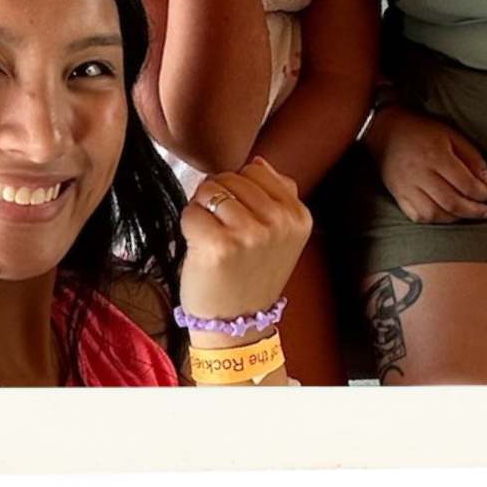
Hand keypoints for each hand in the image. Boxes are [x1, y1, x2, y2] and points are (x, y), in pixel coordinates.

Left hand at [178, 158, 311, 330]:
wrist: (237, 324)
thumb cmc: (251, 276)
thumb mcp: (281, 235)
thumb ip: (277, 194)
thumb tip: (258, 161)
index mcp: (298, 215)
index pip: (255, 170)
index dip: (237, 190)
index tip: (240, 218)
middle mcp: (279, 222)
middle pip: (230, 177)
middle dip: (218, 199)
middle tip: (223, 231)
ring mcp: (251, 233)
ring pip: (209, 190)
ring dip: (202, 211)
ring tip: (212, 238)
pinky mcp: (221, 245)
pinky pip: (191, 212)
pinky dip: (188, 227)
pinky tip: (199, 248)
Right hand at [365, 104, 486, 222]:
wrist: (387, 130)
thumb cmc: (424, 132)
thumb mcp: (452, 136)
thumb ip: (473, 158)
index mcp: (436, 155)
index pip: (465, 183)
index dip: (482, 193)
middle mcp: (420, 173)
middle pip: (451, 202)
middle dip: (473, 211)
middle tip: (485, 212)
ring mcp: (406, 186)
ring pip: (434, 213)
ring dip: (455, 218)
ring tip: (466, 214)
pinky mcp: (397, 194)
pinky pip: (416, 216)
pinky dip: (434, 220)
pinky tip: (445, 215)